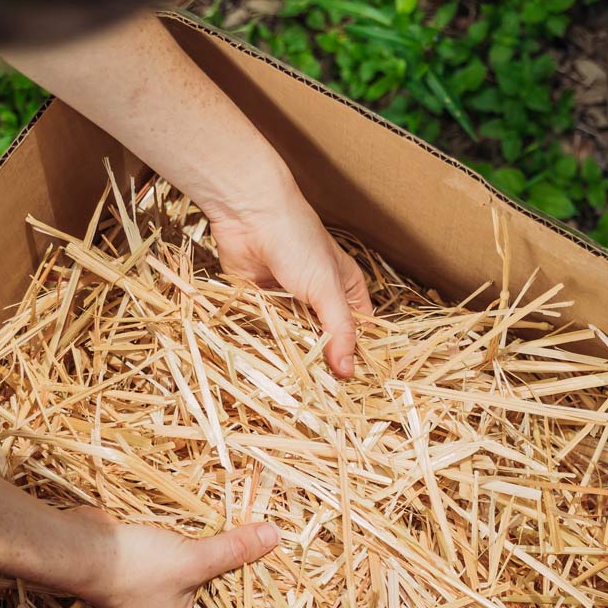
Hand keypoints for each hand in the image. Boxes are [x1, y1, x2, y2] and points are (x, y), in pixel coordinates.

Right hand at [71, 508, 279, 607]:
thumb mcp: (192, 560)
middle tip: (276, 570)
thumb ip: (234, 551)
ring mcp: (159, 607)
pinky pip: (189, 576)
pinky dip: (206, 561)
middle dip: (245, 592)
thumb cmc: (131, 568)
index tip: (285, 602)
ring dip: (225, 572)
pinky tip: (223, 541)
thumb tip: (273, 538)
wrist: (79, 547)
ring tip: (257, 553)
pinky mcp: (152, 582)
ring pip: (206, 592)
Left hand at [204, 171, 372, 378]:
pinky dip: (263, 344)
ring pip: (293, 340)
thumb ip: (339, 330)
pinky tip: (263, 362)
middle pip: (324, 341)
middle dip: (320, 362)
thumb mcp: (327, 288)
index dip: (355, 357)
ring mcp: (288, 303)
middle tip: (318, 393)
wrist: (249, 215)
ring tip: (290, 382)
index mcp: (345, 291)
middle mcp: (318, 299)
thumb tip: (348, 371)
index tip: (350, 387)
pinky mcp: (258, 304)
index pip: (358, 332)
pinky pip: (263, 332)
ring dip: (290, 356)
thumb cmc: (297, 241)